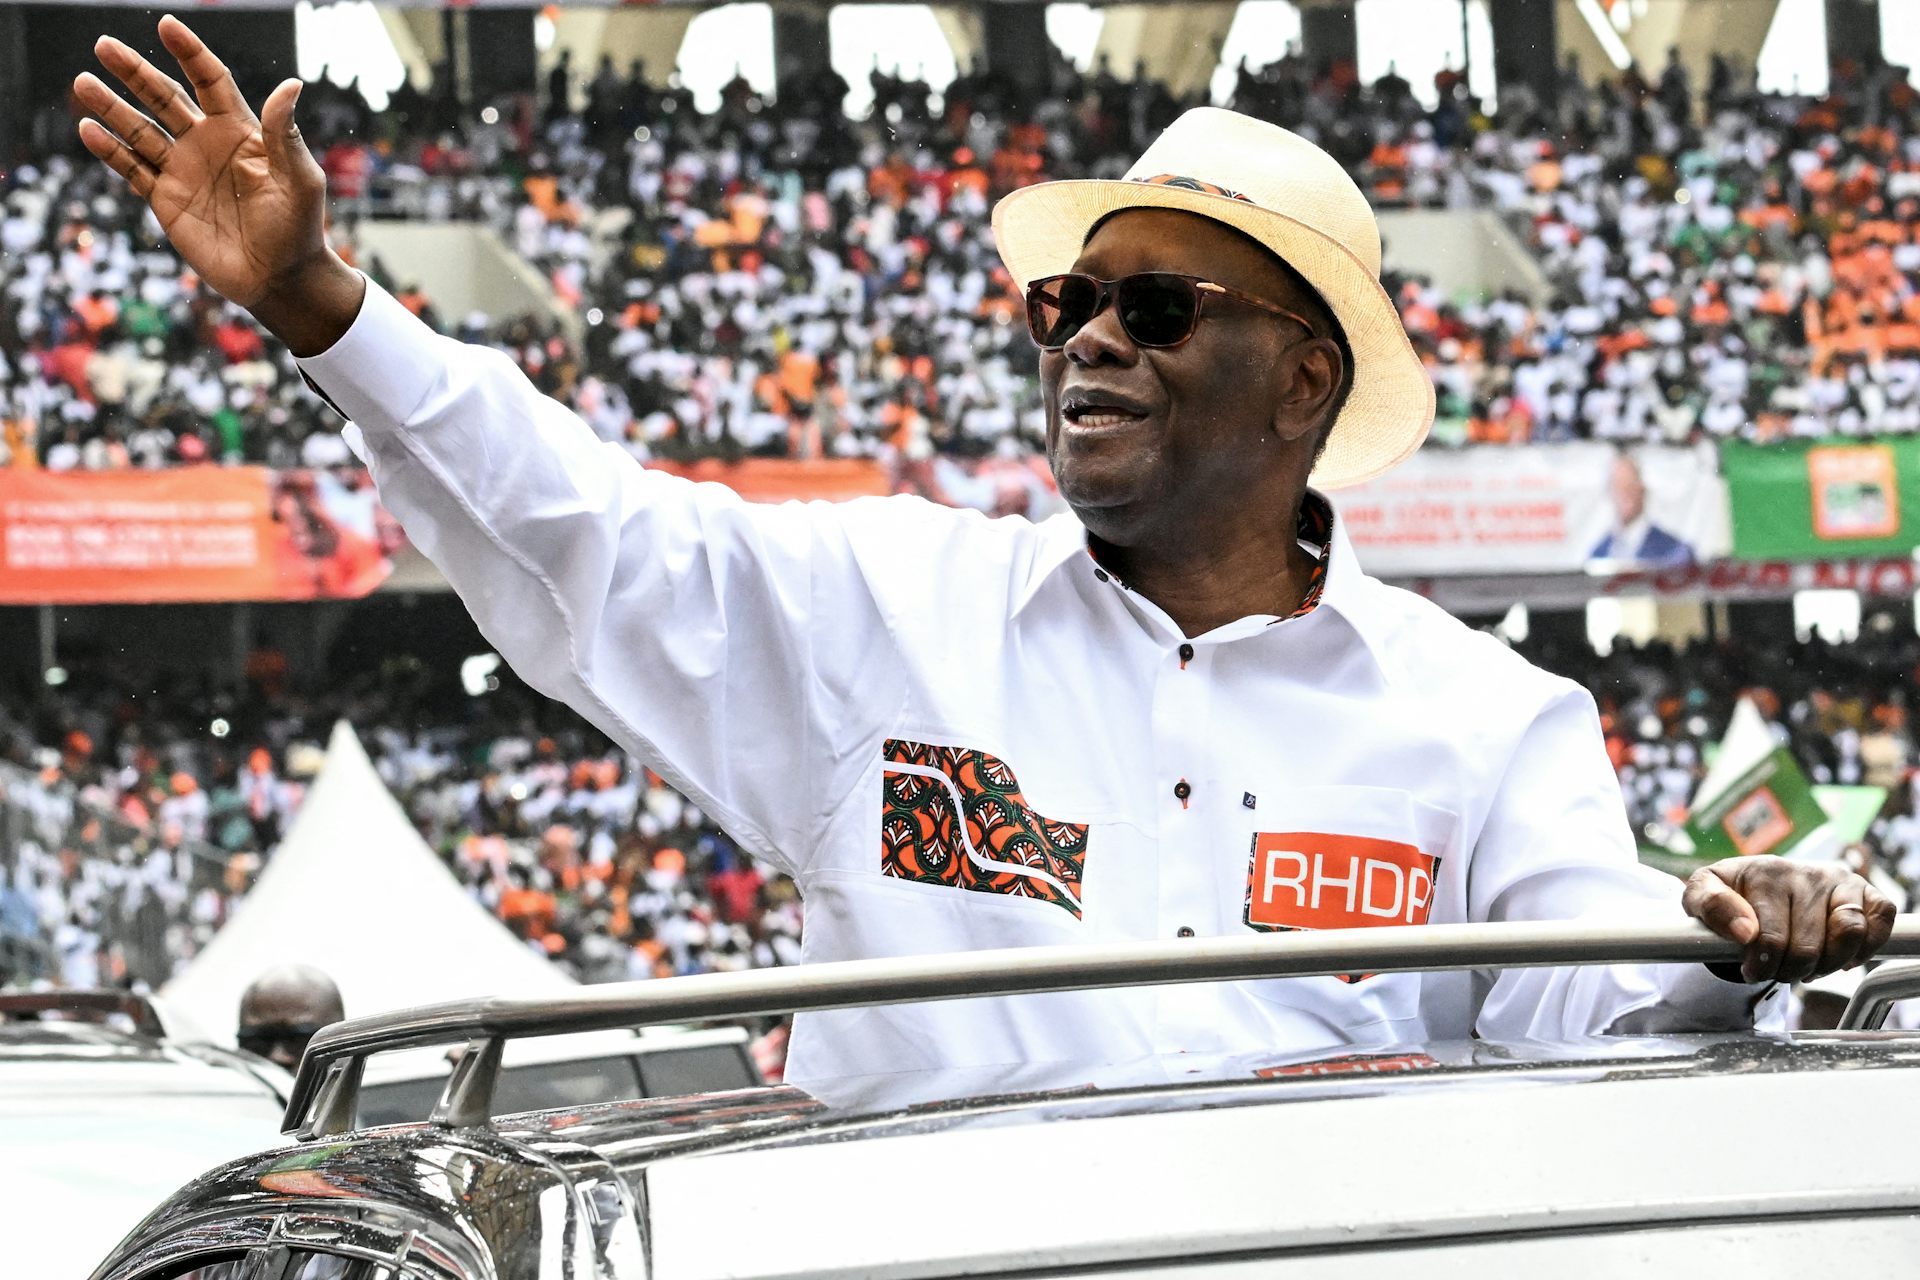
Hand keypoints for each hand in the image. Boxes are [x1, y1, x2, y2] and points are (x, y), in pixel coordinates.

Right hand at [73, 15, 358, 349]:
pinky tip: (88, 130)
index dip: (190, 54)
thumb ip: (286, 133)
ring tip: (83, 83)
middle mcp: (207, 144)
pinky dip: (110, 151)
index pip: (210, 81)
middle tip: (104, 45)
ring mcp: (183, 170)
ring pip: (140, 130)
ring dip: (112, 108)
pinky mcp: (166, 199)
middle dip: (135, 72)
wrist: (280, 278)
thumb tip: (291, 84)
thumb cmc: (299, 227)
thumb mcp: (300, 179)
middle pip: (165, 97)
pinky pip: (132, 169)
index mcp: (241, 131)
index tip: (167, 26)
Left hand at [1683, 855, 1895, 983]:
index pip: (1769, 936)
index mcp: (1765, 872)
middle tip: (1778, 971)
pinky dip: (1864, 948)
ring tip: (1806, 967)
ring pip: (1849, 934)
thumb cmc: (1730, 896)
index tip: (1751, 970)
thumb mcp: (1699, 896)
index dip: (1760, 964)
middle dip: (1789, 970)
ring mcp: (1839, 881)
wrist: (1758, 885)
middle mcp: (1806, 873)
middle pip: (1808, 946)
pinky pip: (1880, 920)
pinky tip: (1839, 958)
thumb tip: (1744, 932)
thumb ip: (1709, 907)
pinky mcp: (1865, 893)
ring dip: (1826, 964)